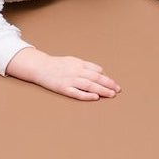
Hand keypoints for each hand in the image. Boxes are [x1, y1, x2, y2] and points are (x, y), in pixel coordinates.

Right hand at [6, 48, 120, 100]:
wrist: (40, 67)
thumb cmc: (58, 65)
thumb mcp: (73, 61)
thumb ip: (86, 66)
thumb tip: (100, 72)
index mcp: (79, 64)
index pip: (96, 70)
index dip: (107, 77)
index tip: (114, 84)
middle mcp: (76, 71)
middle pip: (96, 78)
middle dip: (108, 84)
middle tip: (117, 90)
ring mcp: (69, 80)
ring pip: (89, 85)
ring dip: (102, 90)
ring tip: (111, 94)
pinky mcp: (63, 88)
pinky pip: (77, 93)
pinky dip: (86, 95)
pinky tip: (95, 97)